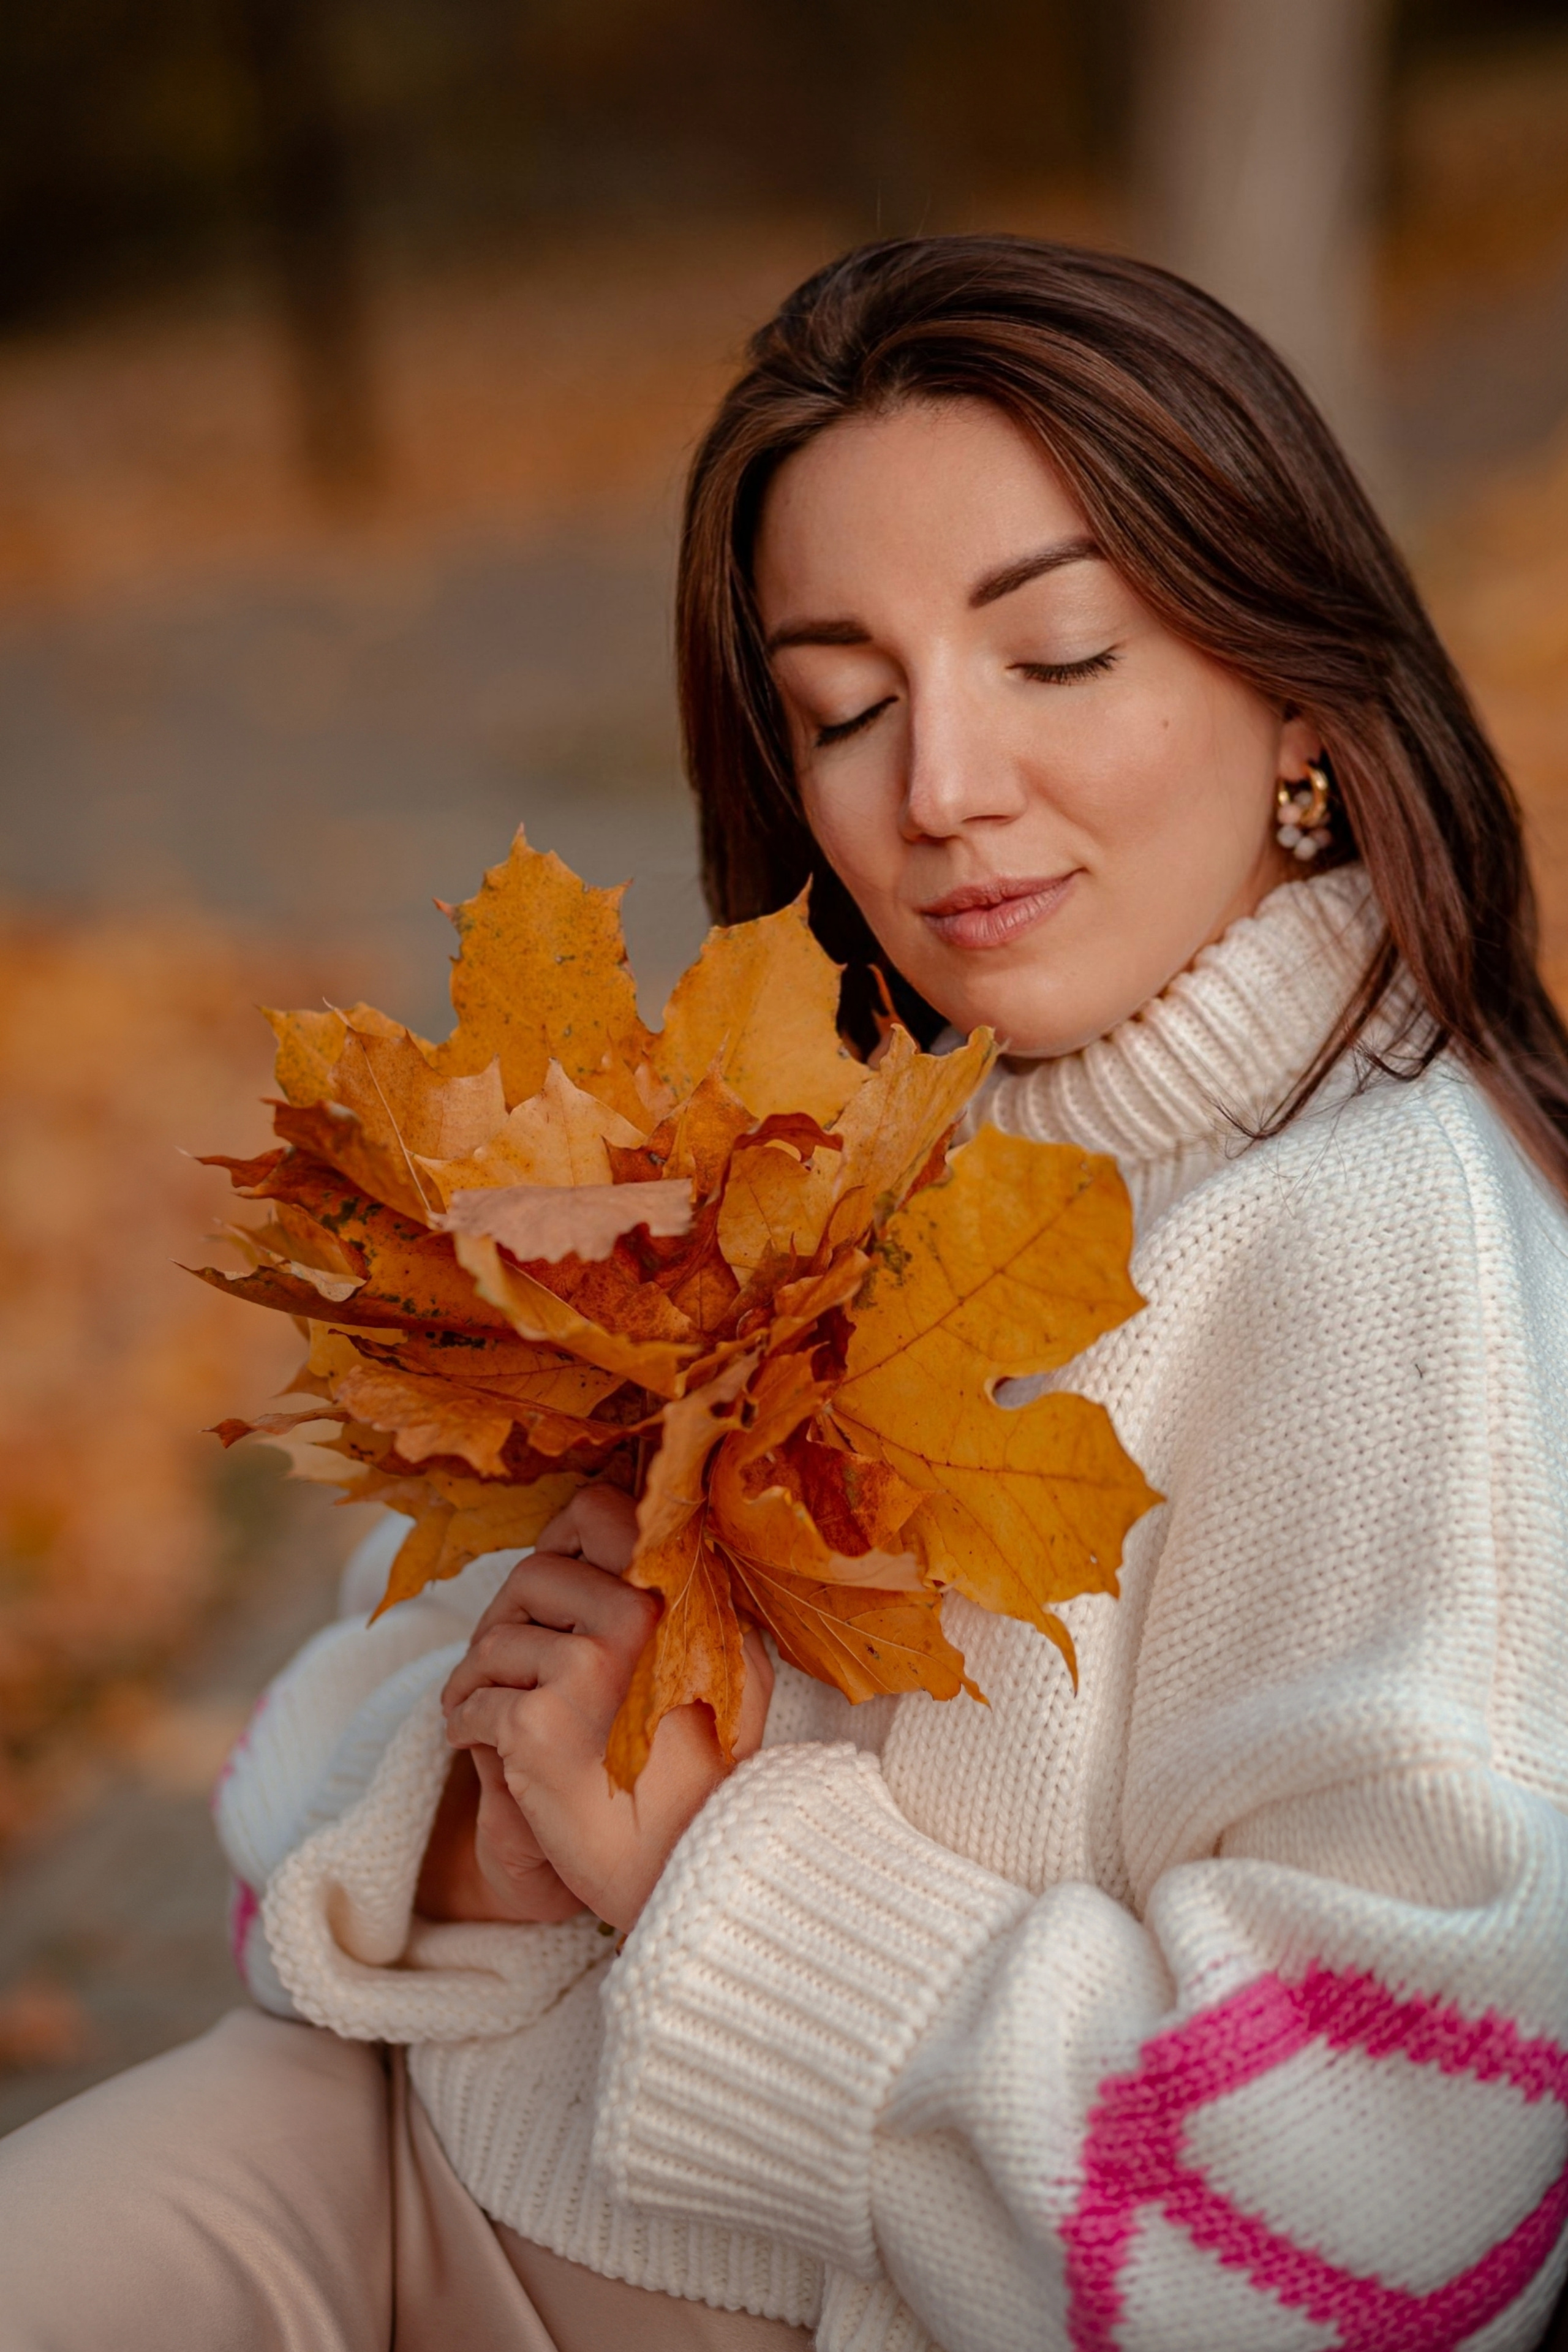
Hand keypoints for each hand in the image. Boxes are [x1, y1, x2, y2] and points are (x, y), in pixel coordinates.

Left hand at [441, 1486, 773, 1930]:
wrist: (692, 1869)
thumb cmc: (708, 1775)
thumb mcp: (729, 1670)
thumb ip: (690, 1605)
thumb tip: (642, 1543)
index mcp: (676, 1596)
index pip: (596, 1511)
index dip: (560, 1538)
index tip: (550, 1583)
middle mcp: (632, 1619)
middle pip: (531, 1573)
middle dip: (510, 1615)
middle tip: (508, 1662)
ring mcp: (582, 1671)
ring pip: (493, 1641)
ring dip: (479, 1679)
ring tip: (489, 1711)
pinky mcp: (535, 1726)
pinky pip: (470, 1703)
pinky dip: (464, 1726)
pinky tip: (481, 1748)